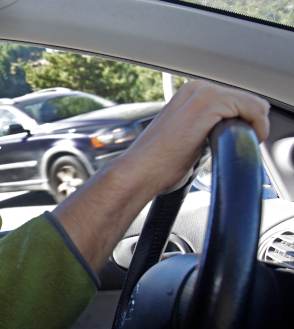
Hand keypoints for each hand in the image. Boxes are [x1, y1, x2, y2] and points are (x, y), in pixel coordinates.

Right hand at [120, 80, 269, 194]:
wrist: (141, 169)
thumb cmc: (159, 162)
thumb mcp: (187, 138)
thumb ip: (205, 129)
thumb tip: (226, 137)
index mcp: (190, 94)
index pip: (236, 102)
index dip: (243, 124)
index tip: (234, 142)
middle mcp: (196, 88)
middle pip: (247, 102)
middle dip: (248, 125)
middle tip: (232, 147)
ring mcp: (202, 92)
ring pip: (253, 104)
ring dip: (252, 128)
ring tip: (234, 147)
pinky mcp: (209, 103)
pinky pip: (254, 109)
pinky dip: (257, 128)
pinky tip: (241, 142)